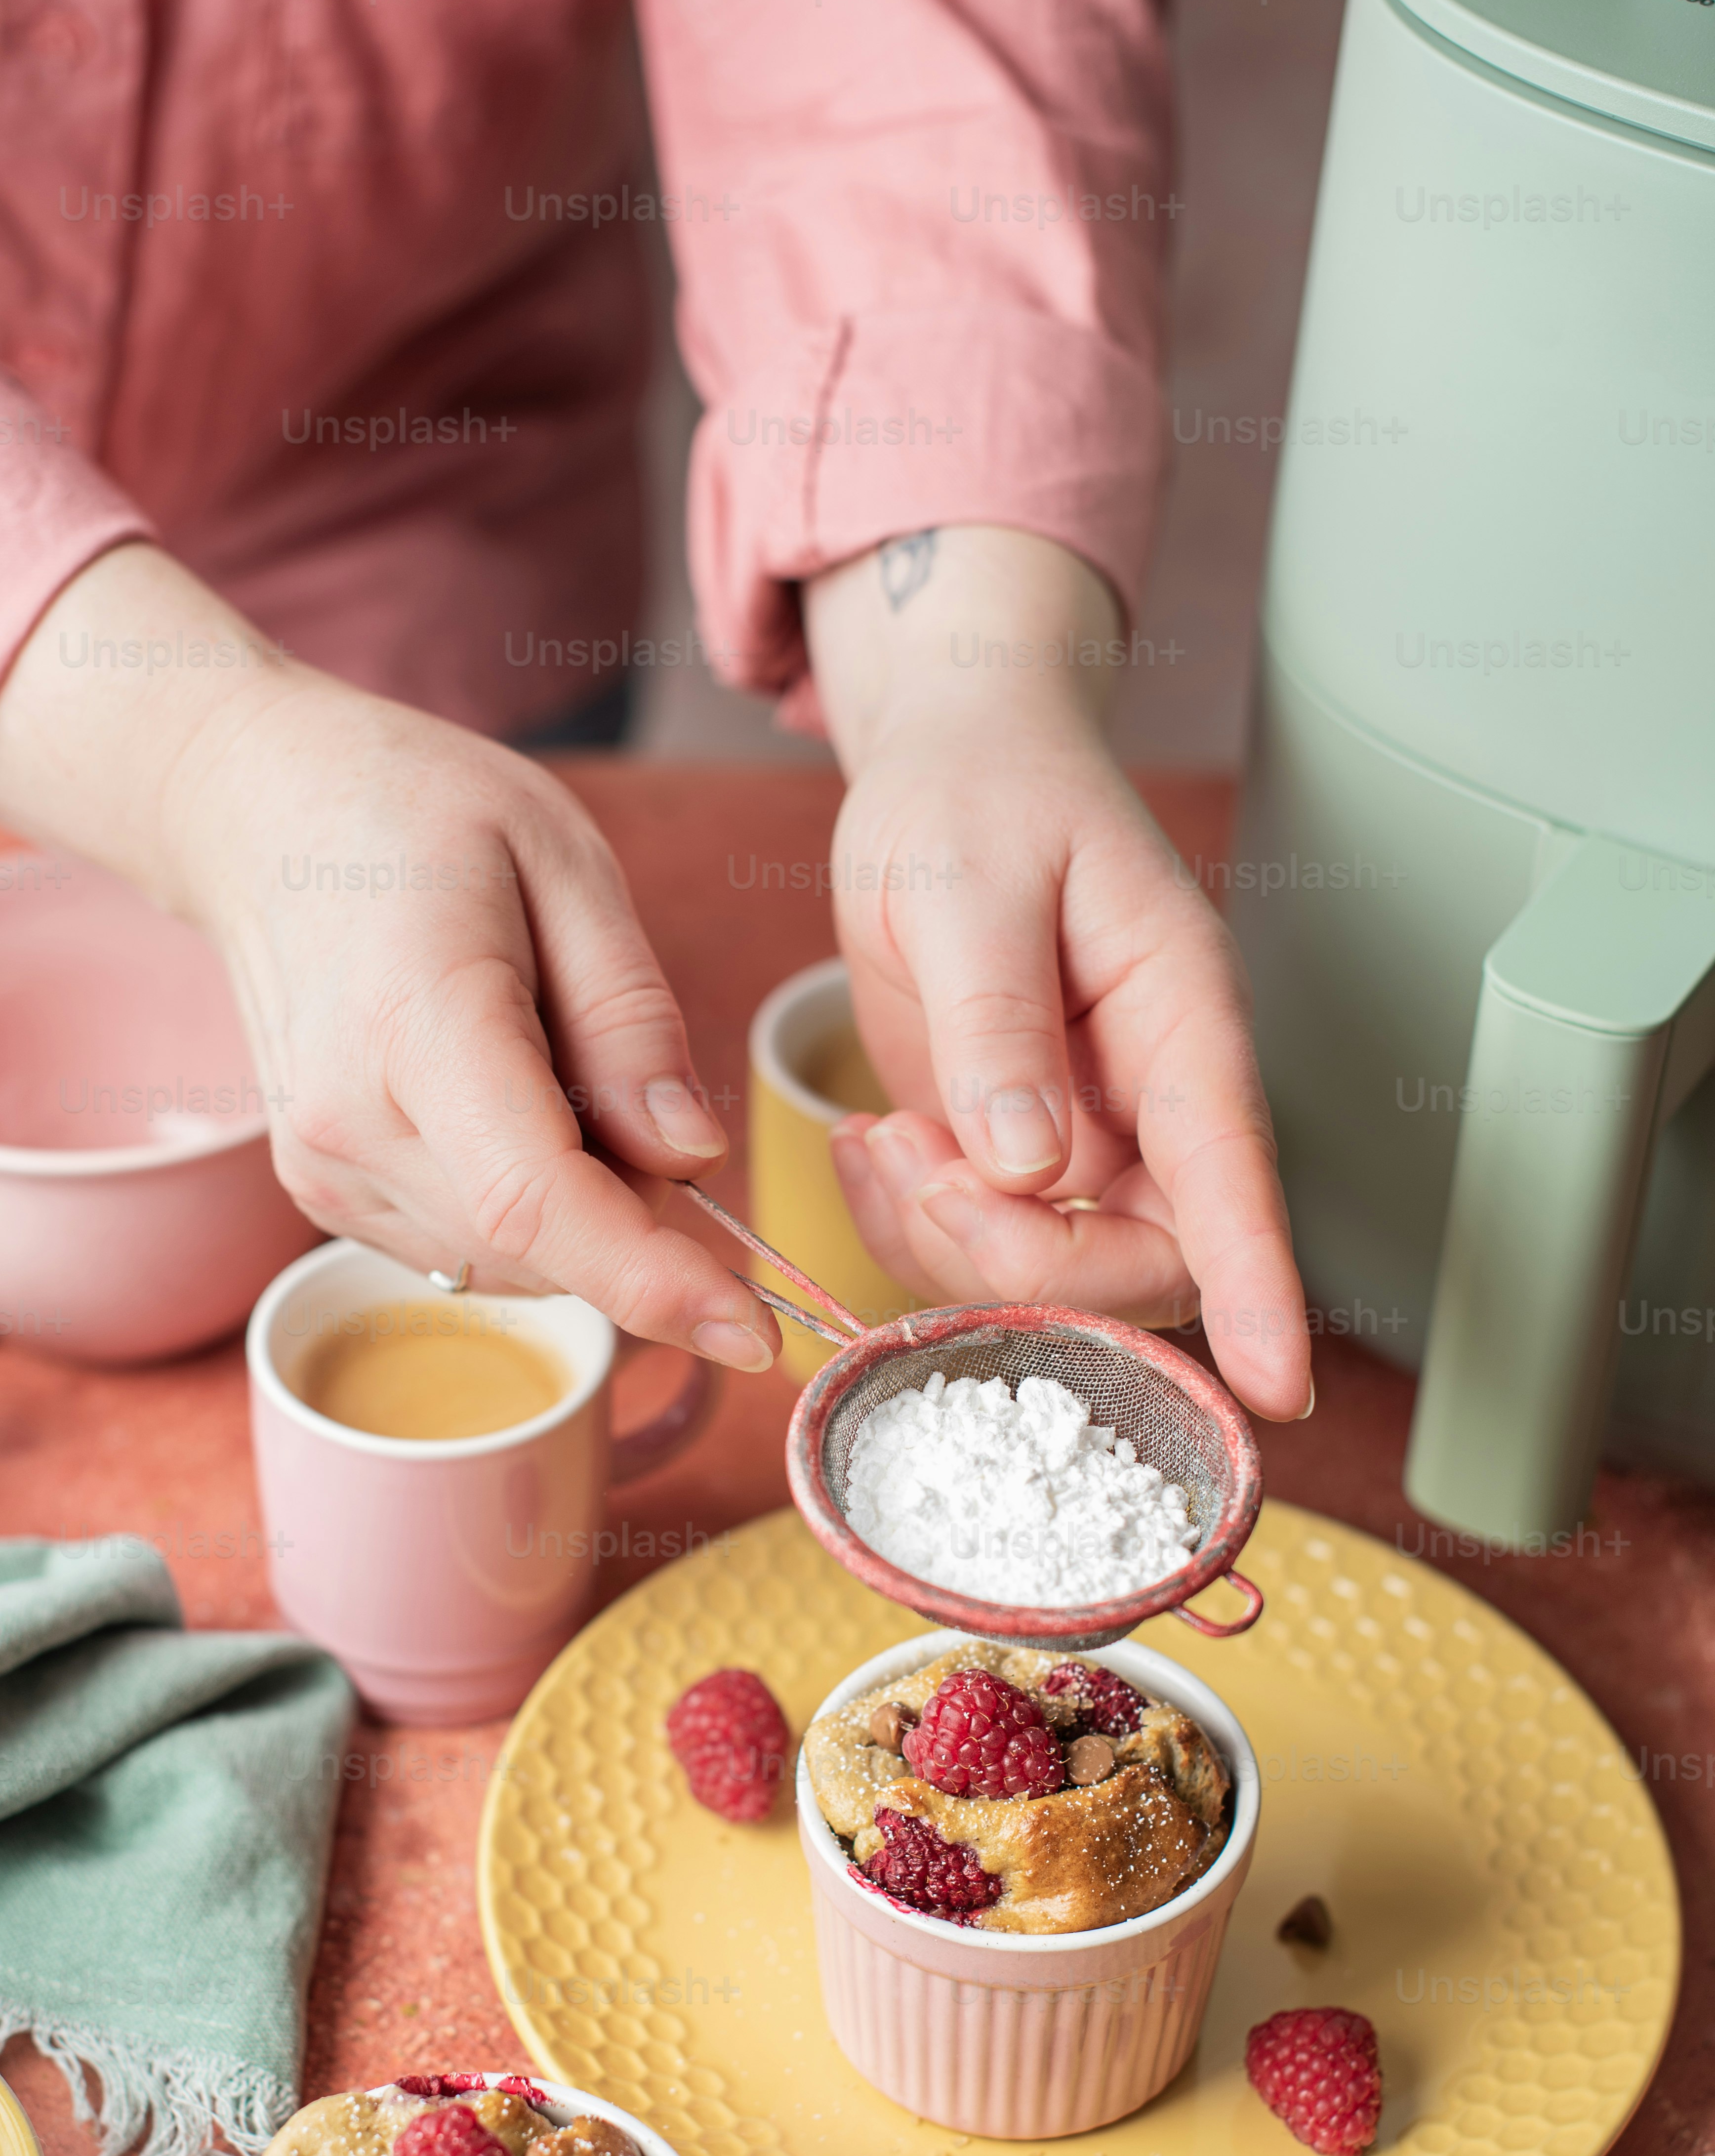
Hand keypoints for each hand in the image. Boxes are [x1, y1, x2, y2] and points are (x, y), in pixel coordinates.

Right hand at [0, 546, 779, 1369]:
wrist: (258, 811)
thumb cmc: (417, 813)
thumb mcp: (564, 864)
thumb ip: (630, 1021)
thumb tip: (692, 1160)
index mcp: (414, 1024)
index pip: (539, 1200)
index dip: (654, 1281)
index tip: (757, 1337)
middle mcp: (351, 1123)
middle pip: (543, 1243)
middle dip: (638, 1212)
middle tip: (638, 1085)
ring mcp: (325, 1170)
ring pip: (513, 1259)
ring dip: (580, 1205)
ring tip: (549, 1060)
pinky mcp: (325, 1194)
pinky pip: (470, 1245)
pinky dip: (528, 1205)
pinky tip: (507, 1098)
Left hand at [803, 529, 1309, 1418]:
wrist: (951, 770)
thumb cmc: (980, 796)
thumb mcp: (967, 882)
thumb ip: (997, 1020)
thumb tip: (1027, 1165)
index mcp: (1182, 1017)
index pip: (1235, 1175)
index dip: (1260, 1286)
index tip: (1277, 1385)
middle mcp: (1154, 1100)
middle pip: (1142, 1263)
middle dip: (1020, 1262)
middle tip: (917, 1164)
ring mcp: (1092, 1143)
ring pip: (1056, 1278)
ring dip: (950, 1248)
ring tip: (884, 1138)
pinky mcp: (1023, 1164)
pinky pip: (984, 1252)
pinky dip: (915, 1229)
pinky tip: (878, 1146)